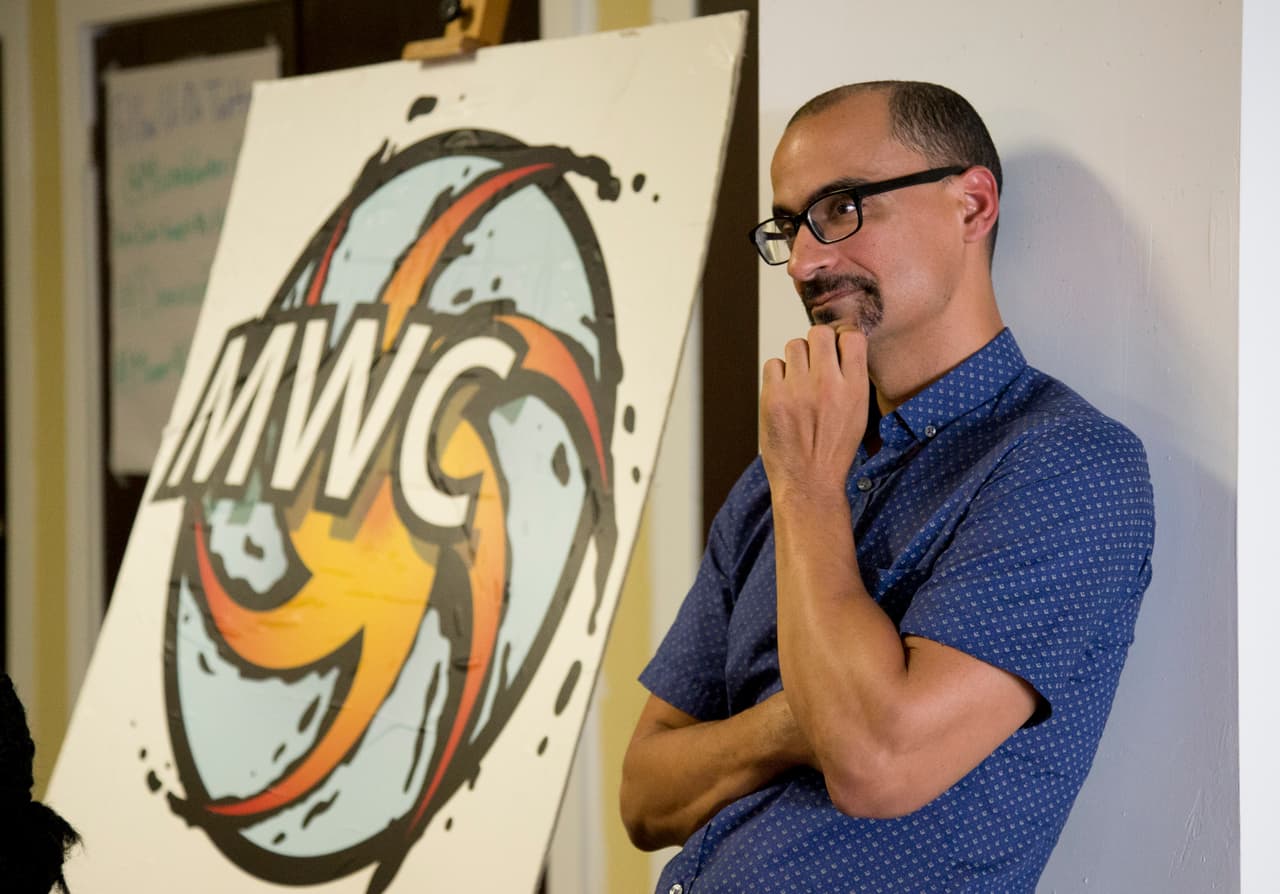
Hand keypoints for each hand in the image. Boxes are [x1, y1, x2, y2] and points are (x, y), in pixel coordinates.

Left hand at [760, 325, 868, 497]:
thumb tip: (839, 346)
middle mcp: (828, 384)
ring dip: (795, 358)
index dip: (842, 338)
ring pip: (794, 345)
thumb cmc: (833, 450)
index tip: (835, 349)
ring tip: (798, 381)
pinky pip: (773, 364)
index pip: (852, 337)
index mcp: (855, 388)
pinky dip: (777, 375)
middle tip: (813, 363)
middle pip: (819, 333)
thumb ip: (851, 379)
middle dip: (816, 343)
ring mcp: (799, 389)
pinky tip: (783, 393)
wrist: (809, 482)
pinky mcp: (773, 397)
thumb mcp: (859, 414)